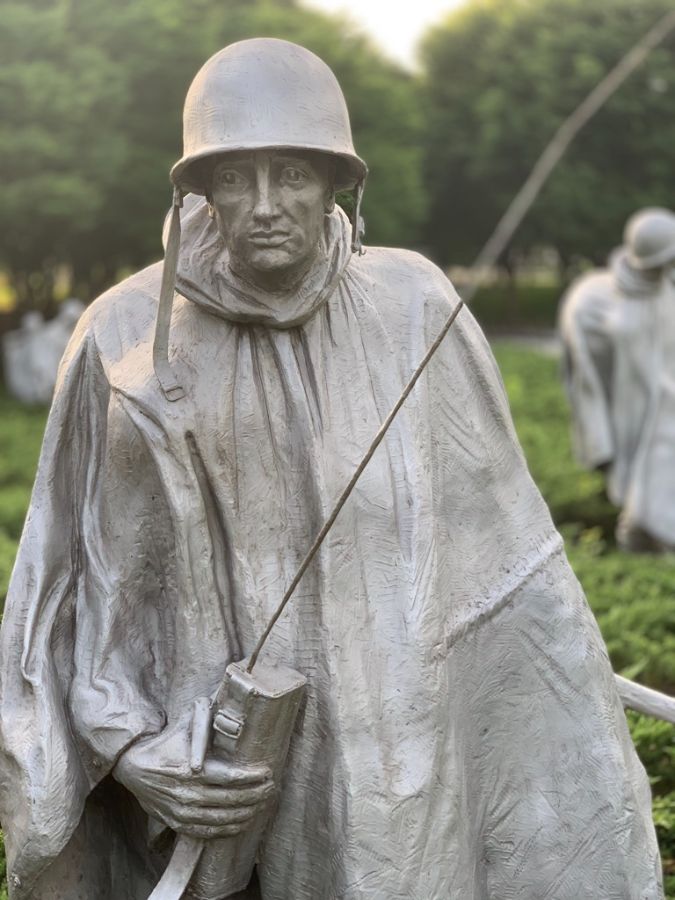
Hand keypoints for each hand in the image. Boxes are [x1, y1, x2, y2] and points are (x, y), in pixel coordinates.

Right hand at [113, 727, 273, 839]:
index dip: (251, 778)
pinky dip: (227, 830)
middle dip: (256, 795)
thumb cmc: (166, 743)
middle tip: (271, 788)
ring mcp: (182, 812)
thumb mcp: (184, 726)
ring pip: (222, 819)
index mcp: (190, 770)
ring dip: (246, 813)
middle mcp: (187, 794)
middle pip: (230, 799)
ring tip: (261, 805)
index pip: (229, 778)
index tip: (267, 773)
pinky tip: (242, 823)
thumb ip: (205, 722)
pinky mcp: (177, 823)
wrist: (133, 767)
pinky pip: (207, 832)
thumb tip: (231, 713)